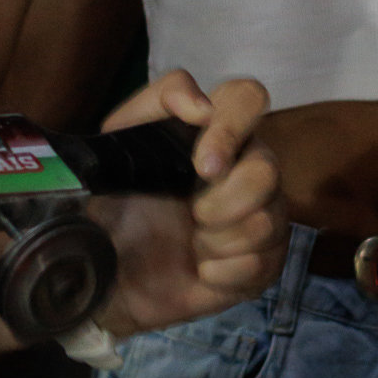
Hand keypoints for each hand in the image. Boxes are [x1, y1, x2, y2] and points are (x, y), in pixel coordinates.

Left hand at [91, 69, 287, 336]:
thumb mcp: (115, 149)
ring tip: (193, 246)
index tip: (203, 167)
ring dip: (219, 241)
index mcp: (213, 133)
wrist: (109, 279)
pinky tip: (204, 271)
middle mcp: (246, 166)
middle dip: (225, 202)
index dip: (231, 129)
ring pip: (267, 220)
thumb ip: (152, 107)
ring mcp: (262, 213)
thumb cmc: (114, 208)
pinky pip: (264, 262)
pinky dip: (225, 272)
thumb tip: (201, 106)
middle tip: (193, 216)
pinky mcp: (265, 260)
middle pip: (267, 169)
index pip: (246, 98)